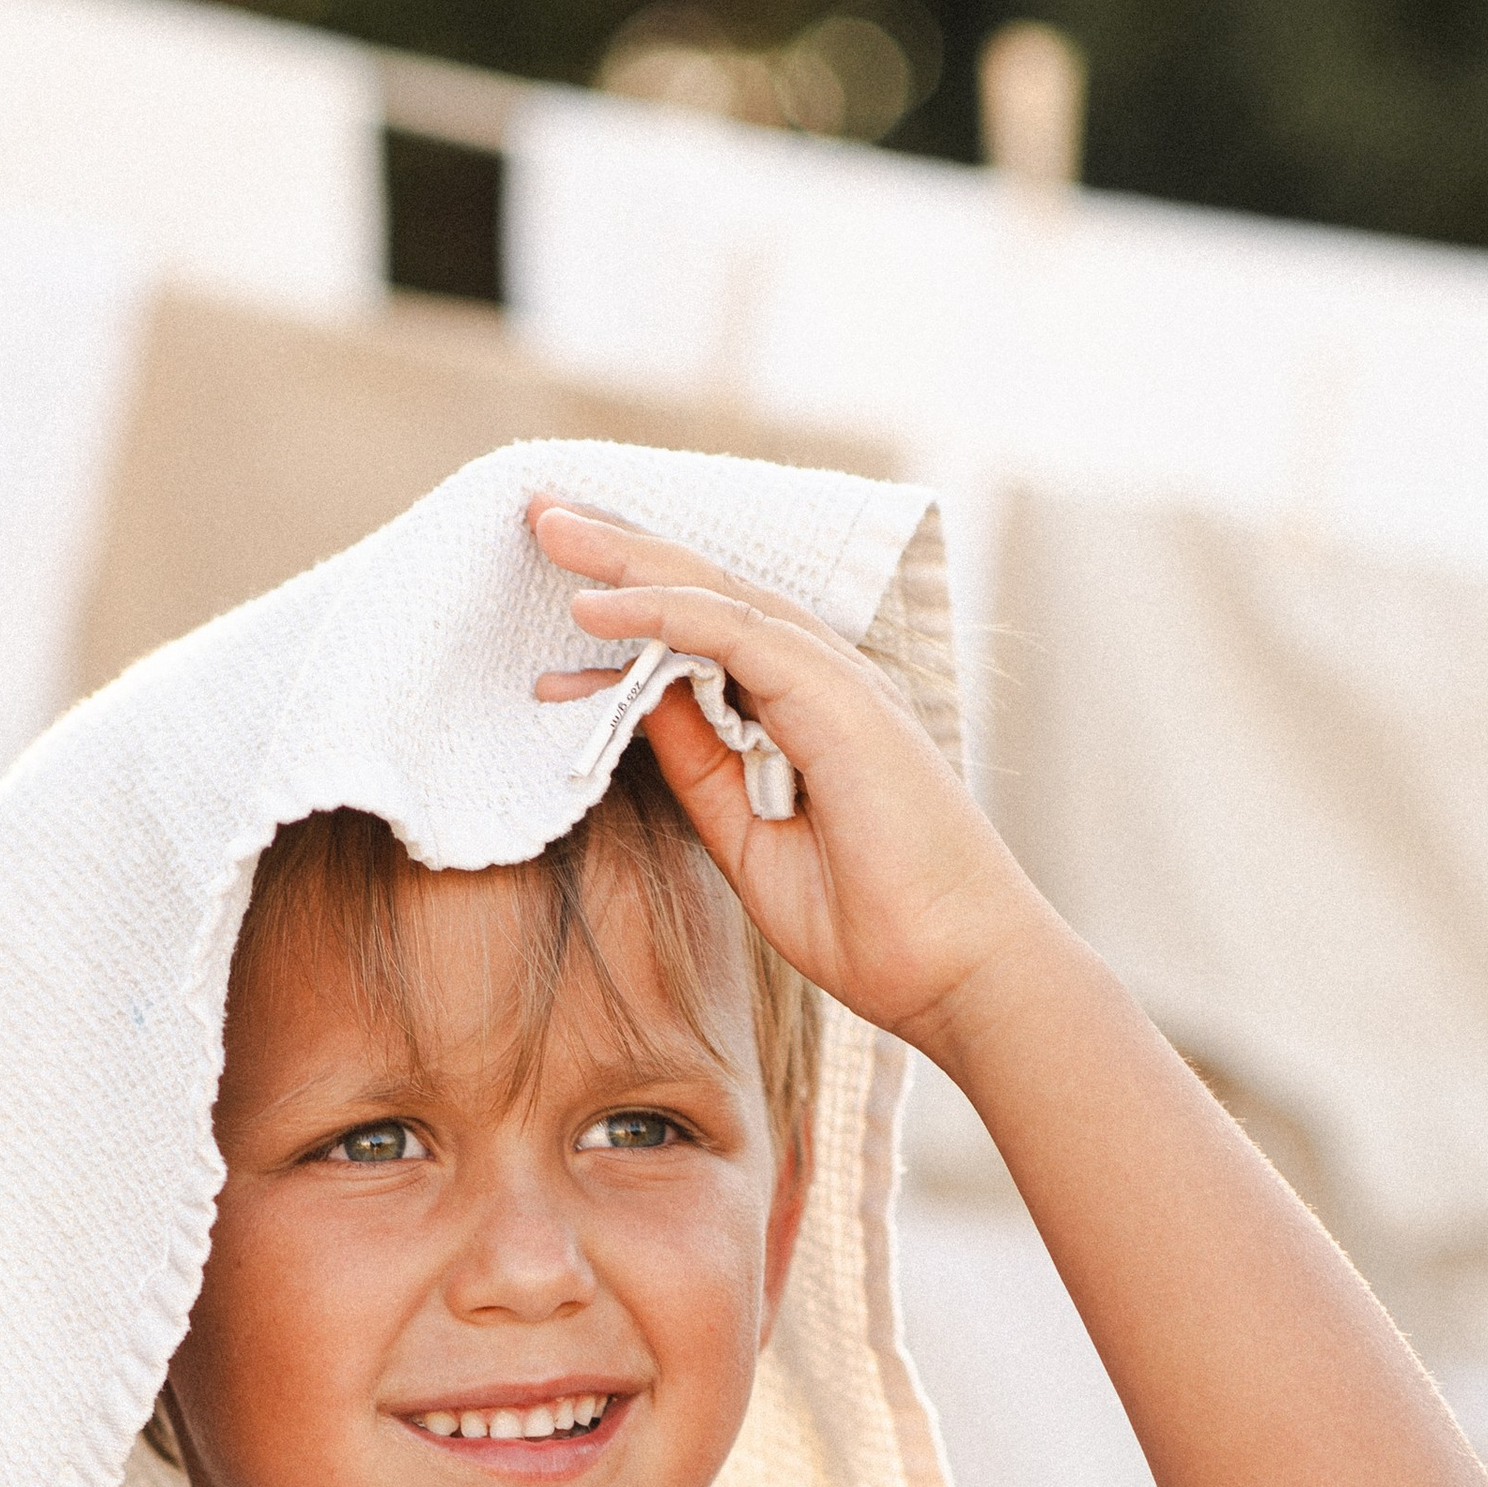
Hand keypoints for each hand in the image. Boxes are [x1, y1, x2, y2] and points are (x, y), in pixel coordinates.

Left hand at [527, 500, 1060, 1052]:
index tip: (557, 630)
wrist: (949, 969)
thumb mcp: (744, 836)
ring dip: (628, 561)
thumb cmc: (867, 922)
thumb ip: (696, 764)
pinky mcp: (835, 696)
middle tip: (539, 517)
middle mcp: (818, 681)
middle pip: (705, 593)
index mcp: (802, 713)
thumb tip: (634, 700)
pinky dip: (661, 613)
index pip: (706, 638)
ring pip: (715, 594)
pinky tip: (596, 606)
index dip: (630, 620)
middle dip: (619, 555)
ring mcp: (832, 682)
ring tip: (550, 529)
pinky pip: (733, 631)